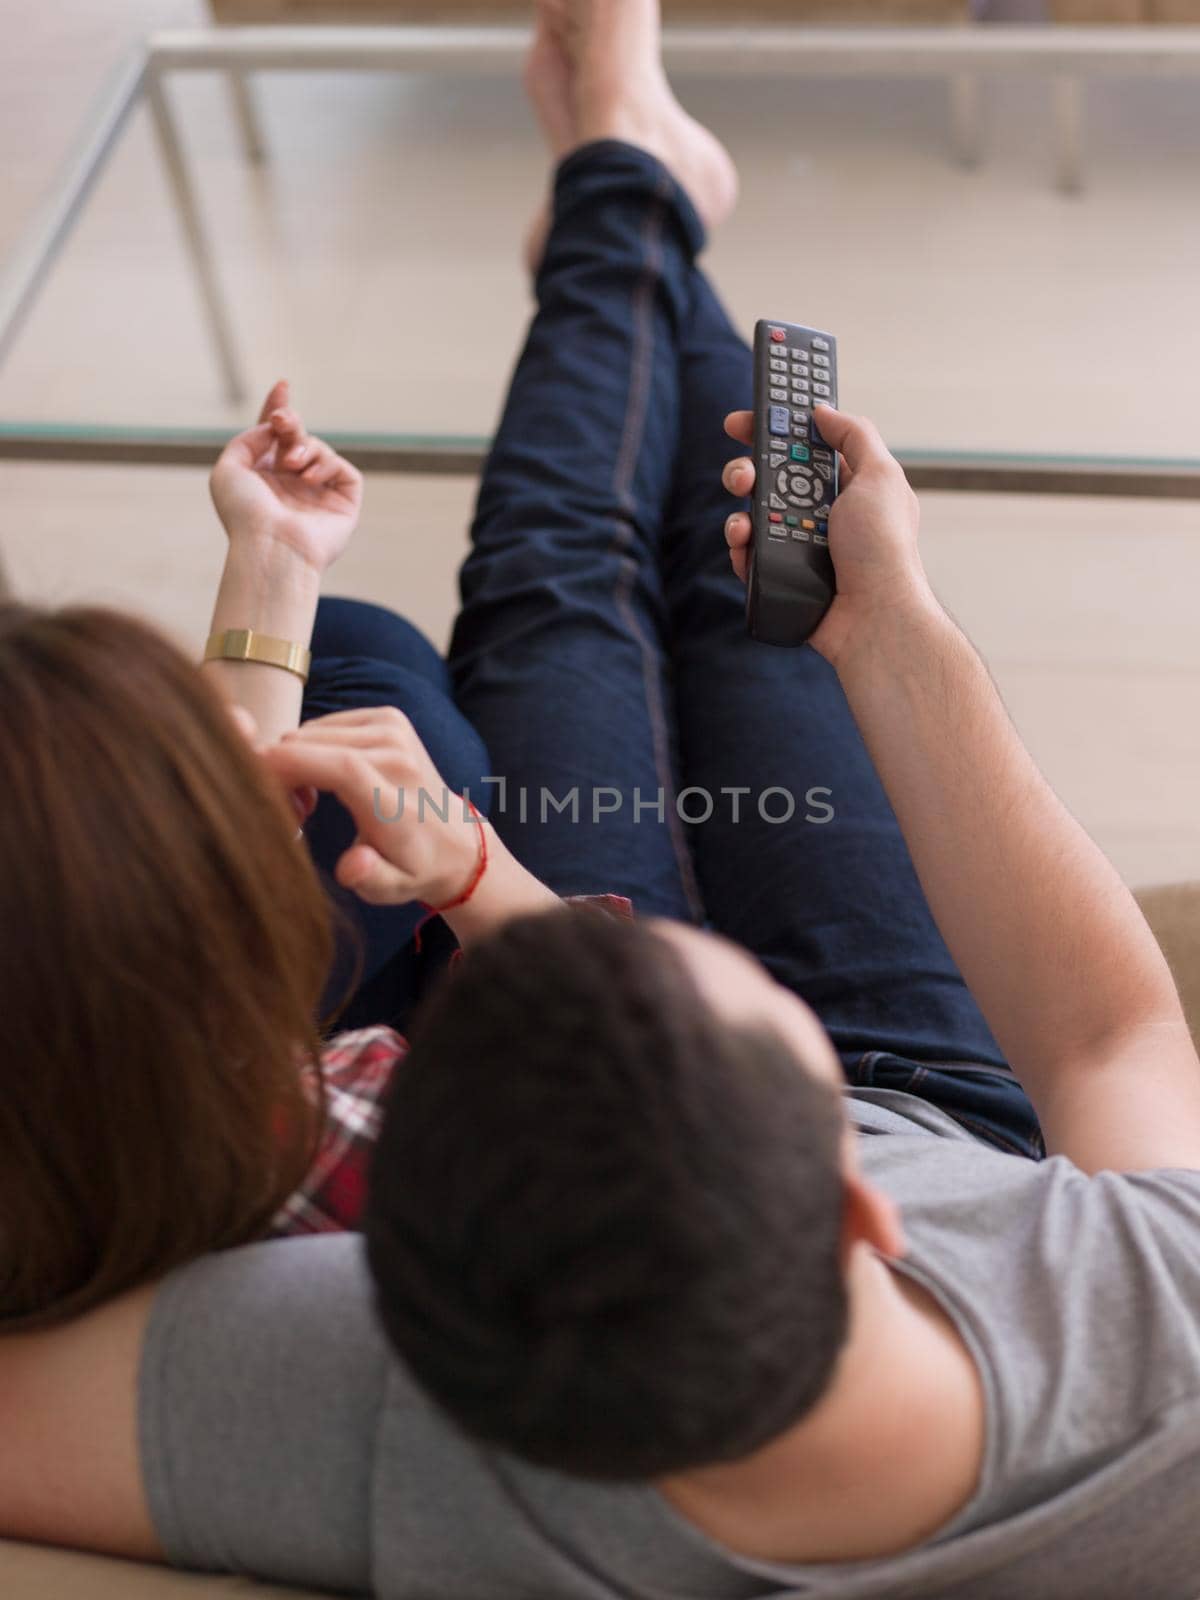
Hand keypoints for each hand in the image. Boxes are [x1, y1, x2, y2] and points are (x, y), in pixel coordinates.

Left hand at [210, 380, 363, 572]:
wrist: (270, 546)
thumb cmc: (245, 515)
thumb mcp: (228, 469)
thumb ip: (247, 439)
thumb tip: (275, 428)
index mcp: (266, 478)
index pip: (275, 438)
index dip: (278, 410)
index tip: (282, 387)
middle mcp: (293, 485)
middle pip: (298, 437)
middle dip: (290, 423)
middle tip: (282, 422)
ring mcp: (319, 494)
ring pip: (320, 450)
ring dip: (304, 448)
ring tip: (291, 465)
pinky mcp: (344, 504)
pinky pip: (344, 469)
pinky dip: (327, 465)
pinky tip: (309, 478)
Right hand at [260, 707, 481, 908]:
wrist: (453, 840)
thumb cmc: (413, 868)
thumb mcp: (392, 888)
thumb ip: (369, 878)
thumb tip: (353, 865)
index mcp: (394, 798)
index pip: (338, 766)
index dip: (288, 765)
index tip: (249, 779)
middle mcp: (397, 754)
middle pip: (312, 745)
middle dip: (282, 772)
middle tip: (293, 812)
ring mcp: (393, 728)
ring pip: (311, 732)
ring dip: (295, 761)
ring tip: (312, 801)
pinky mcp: (387, 717)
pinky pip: (324, 725)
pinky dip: (311, 747)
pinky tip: (325, 778)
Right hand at [720, 403, 933, 664]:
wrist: (873, 616)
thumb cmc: (884, 549)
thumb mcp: (881, 476)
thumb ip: (855, 435)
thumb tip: (823, 410)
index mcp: (844, 487)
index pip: (801, 448)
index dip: (772, 431)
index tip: (744, 422)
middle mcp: (820, 514)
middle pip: (769, 479)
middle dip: (747, 470)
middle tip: (742, 476)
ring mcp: (797, 546)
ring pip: (752, 515)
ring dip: (740, 508)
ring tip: (744, 517)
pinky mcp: (779, 576)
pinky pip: (747, 554)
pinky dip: (740, 546)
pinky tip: (744, 544)